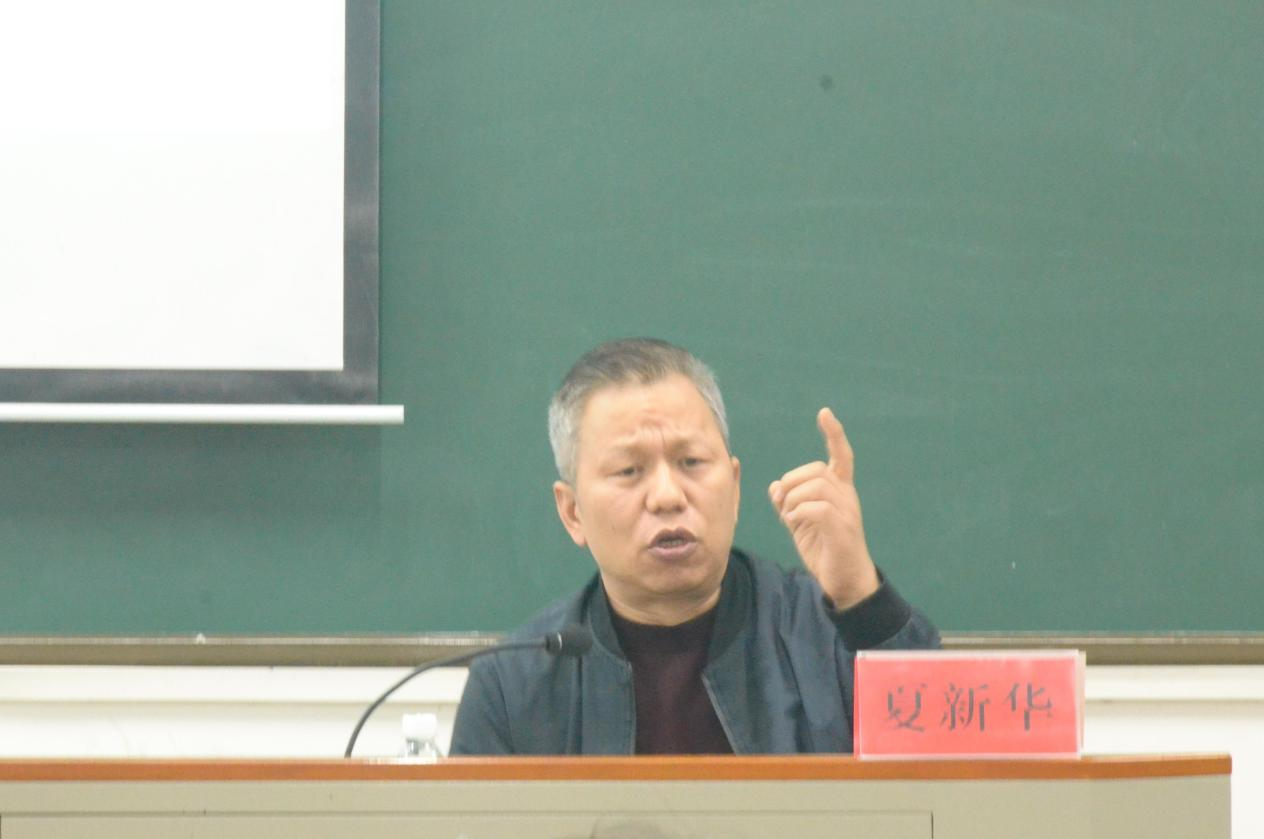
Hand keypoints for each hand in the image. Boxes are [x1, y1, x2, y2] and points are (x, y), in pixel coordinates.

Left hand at [768, 408, 879, 609]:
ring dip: (793, 499)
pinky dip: (798, 512)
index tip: (824, 413)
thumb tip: (775, 486)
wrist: (845, 580)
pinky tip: (792, 522)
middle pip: (817, 470)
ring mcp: (848, 511)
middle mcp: (847, 496)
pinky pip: (817, 508)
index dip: (833, 434)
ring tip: (788, 516)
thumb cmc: (824, 549)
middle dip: (792, 481)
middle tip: (782, 502)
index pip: (841, 455)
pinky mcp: (843, 528)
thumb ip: (788, 502)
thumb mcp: (800, 522)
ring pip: (816, 486)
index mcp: (840, 490)